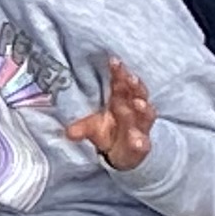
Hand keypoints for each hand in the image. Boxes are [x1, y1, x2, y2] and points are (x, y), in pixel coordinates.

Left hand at [65, 57, 156, 172]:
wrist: (120, 154)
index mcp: (120, 100)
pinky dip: (141, 142)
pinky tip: (138, 142)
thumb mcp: (92, 127)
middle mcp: (133, 110)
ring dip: (143, 108)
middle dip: (135, 85)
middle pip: (137, 93)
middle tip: (130, 78)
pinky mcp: (142, 144)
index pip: (120, 82)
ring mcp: (140, 127)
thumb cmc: (108, 131)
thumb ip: (81, 128)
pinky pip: (144, 143)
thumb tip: (68, 132)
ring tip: (139, 104)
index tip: (113, 60)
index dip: (119, 72)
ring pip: (146, 115)